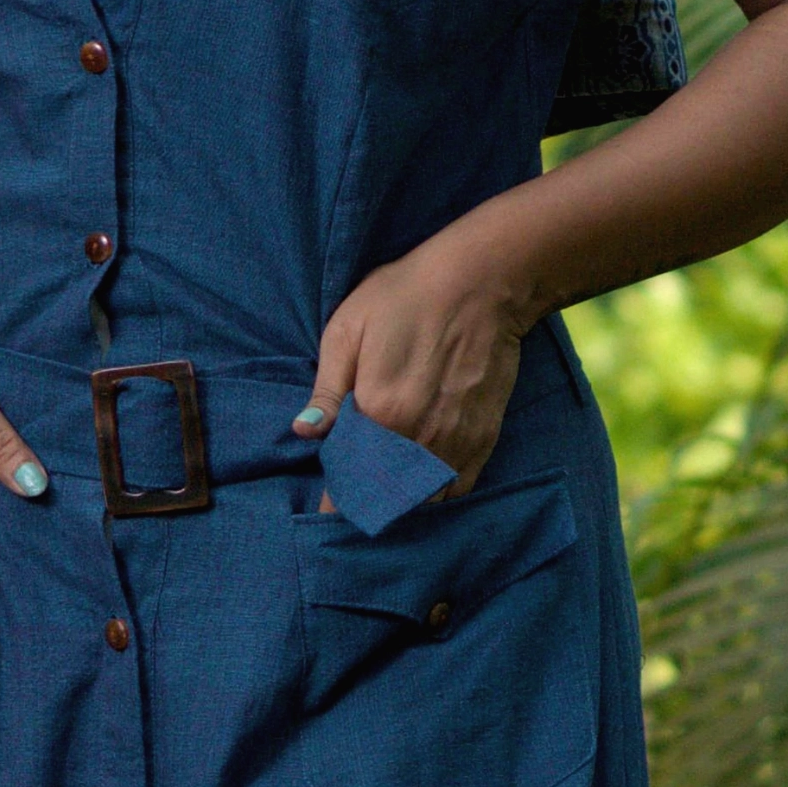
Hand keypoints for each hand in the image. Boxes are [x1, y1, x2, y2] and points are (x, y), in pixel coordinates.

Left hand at [292, 230, 536, 492]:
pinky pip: (457, 490)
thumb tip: (303, 433)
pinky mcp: (484, 439)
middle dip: (368, 502)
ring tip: (390, 494)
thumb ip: (326, 391)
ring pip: (423, 500)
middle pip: (385, 495)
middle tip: (357, 498)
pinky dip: (437, 496)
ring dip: (404, 503)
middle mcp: (417, 438)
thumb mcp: (348, 331)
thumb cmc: (406, 297)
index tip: (329, 505)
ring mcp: (454, 442)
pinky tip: (424, 486)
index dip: (337, 498)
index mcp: (378, 414)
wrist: (480, 281)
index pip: (350, 477)